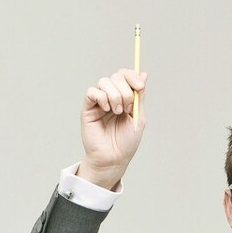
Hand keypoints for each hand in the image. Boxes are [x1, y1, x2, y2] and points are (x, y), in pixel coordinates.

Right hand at [78, 69, 146, 189]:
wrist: (113, 158)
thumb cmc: (126, 142)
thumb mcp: (138, 116)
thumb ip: (139, 96)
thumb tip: (143, 74)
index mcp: (124, 97)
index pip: (126, 75)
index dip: (132, 76)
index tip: (140, 87)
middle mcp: (111, 96)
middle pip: (116, 76)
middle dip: (125, 90)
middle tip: (127, 109)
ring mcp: (99, 102)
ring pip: (104, 81)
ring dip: (114, 95)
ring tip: (117, 112)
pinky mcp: (88, 108)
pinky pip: (92, 92)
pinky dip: (101, 97)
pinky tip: (106, 109)